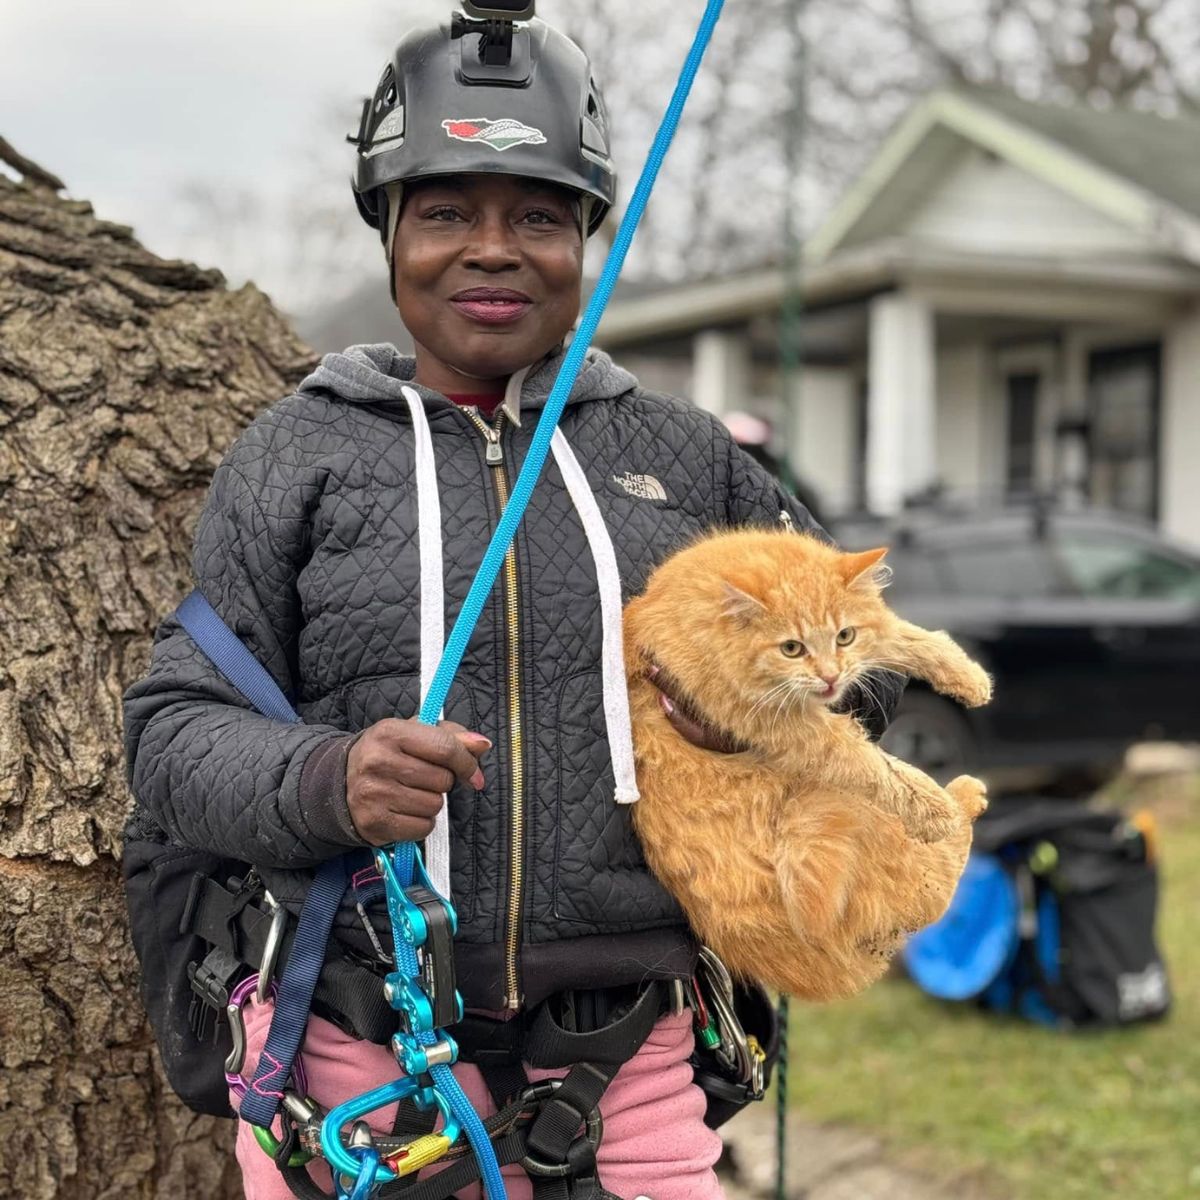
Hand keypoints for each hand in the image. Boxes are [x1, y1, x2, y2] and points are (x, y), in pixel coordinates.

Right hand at [345, 718, 490, 845]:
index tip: (473, 773)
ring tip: (411, 793)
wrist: (340, 781)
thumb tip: (482, 744)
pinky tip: (406, 811)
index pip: (445, 748)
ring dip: (431, 803)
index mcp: (390, 732)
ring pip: (434, 805)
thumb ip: (451, 736)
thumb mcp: (413, 734)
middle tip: (423, 778)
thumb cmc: (388, 753)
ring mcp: (374, 794)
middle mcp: (378, 761)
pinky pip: (422, 828)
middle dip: (442, 782)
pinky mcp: (374, 823)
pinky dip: (422, 823)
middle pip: (442, 780)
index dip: (466, 762)